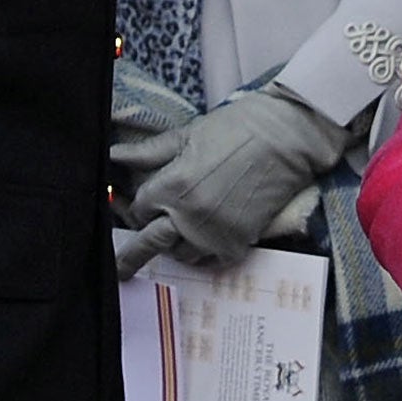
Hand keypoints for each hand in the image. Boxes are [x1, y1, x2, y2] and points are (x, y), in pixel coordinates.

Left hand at [111, 84, 349, 277]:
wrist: (287, 137)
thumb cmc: (237, 128)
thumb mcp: (188, 135)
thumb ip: (149, 152)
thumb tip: (114, 155)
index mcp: (172, 186)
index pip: (140, 209)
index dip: (140, 205)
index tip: (143, 204)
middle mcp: (188, 216)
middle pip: (149, 243)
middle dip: (129, 258)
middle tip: (119, 272)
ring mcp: (214, 233)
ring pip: (181, 254)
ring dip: (175, 246)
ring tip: (178, 235)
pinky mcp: (239, 242)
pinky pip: (212, 261)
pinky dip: (206, 254)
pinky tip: (206, 241)